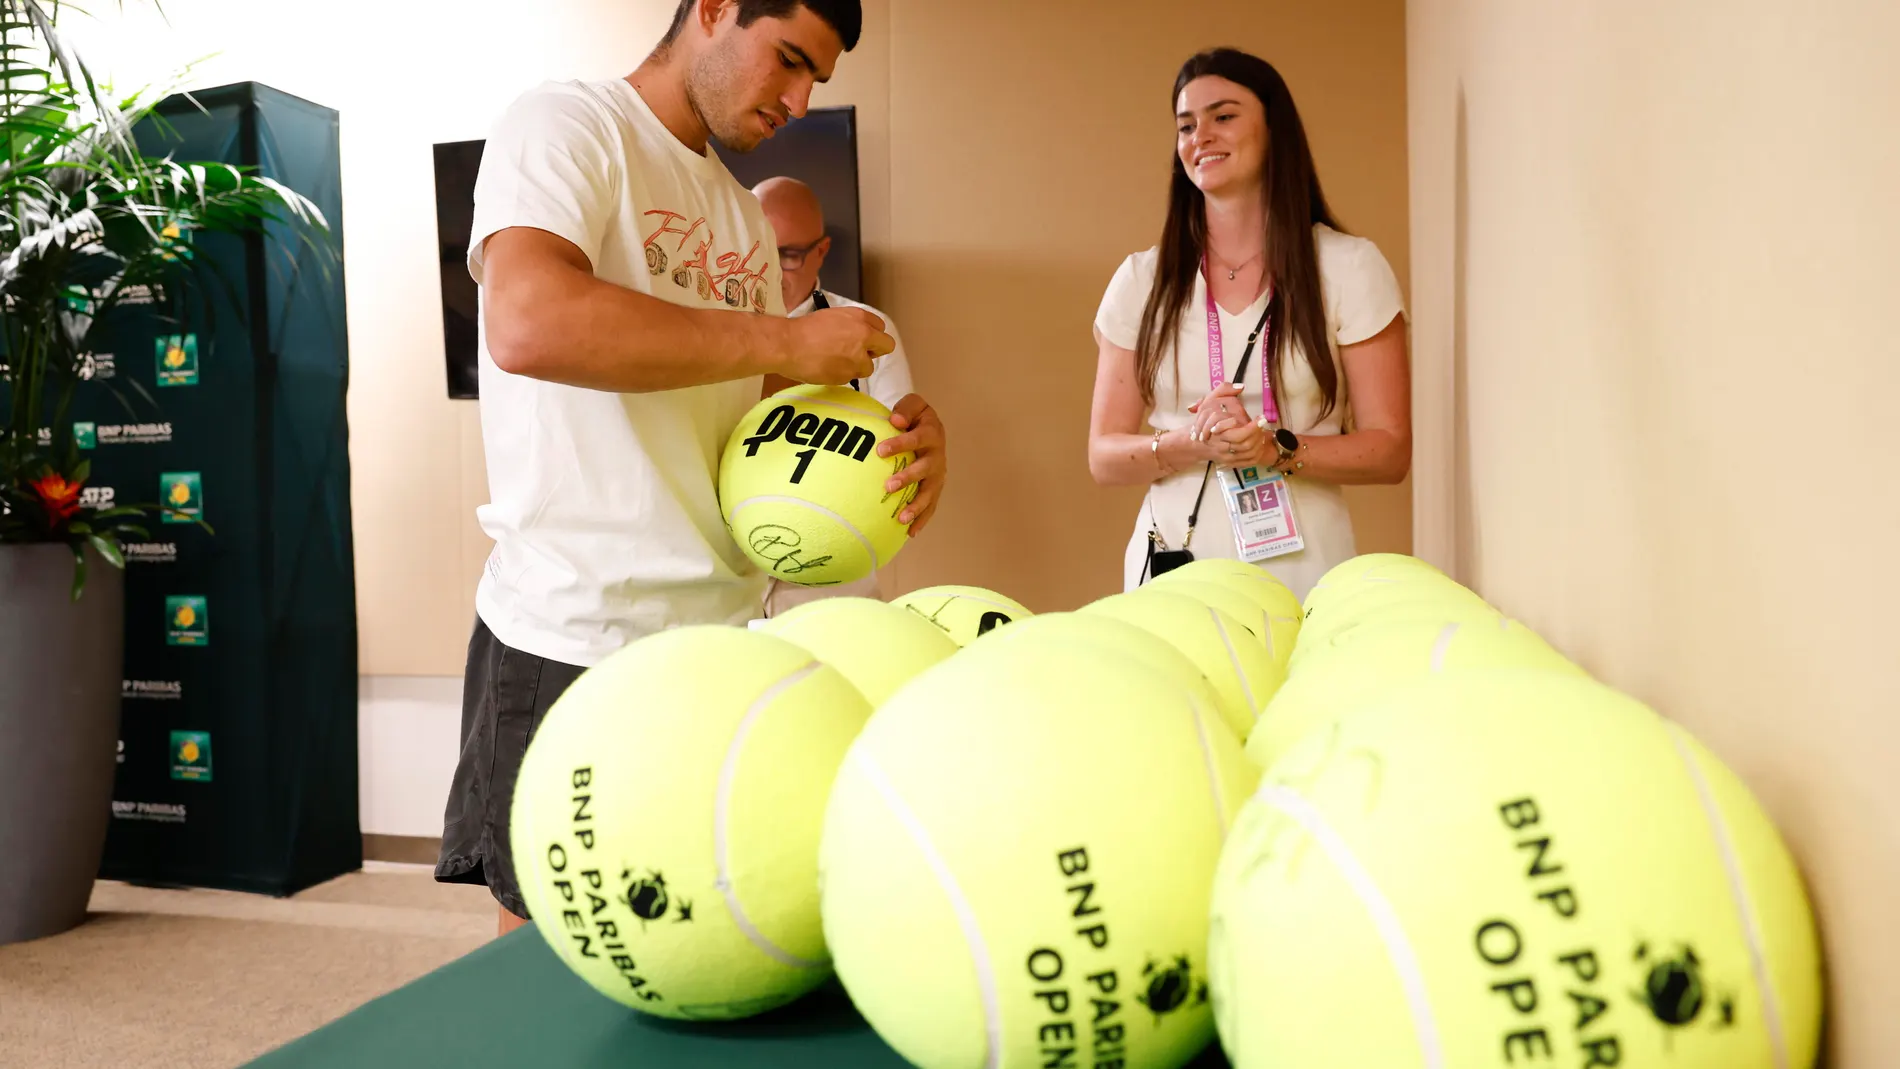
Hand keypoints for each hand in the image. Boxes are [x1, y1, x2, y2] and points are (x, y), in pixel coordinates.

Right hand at [781, 307, 893, 384]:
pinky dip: (842, 375)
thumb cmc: (805, 328)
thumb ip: (852, 326)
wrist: (788, 344)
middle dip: (874, 351)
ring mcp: (858, 357)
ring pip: (868, 367)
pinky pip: (852, 377)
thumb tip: (860, 337)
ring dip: (857, 367)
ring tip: (836, 363)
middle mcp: (864, 336)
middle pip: (886, 346)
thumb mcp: (833, 317)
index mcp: (860, 318)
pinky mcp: (848, 375)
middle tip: (858, 355)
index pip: (881, 328)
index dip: (872, 336)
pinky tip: (827, 368)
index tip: (862, 341)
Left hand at [877, 393, 946, 535]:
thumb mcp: (913, 404)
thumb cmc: (914, 416)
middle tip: (888, 487)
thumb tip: (895, 421)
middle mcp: (937, 456)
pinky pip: (931, 506)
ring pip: (929, 492)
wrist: (929, 426)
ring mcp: (937, 474)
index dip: (900, 444)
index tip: (880, 450)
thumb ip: (905, 409)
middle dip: (908, 478)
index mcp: (932, 433)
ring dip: (916, 506)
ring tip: (901, 518)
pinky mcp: (935, 488)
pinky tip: (910, 533)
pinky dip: (922, 519)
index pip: (916, 439)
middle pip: (924, 469)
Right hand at [1187, 384, 1272, 468]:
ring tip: (1263, 432)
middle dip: (1258, 434)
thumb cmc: (1203, 420)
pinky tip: (1260, 444)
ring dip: (1259, 444)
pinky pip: (1248, 461)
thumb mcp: (1209, 401)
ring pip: (1249, 454)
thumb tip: (1241, 387)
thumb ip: (1224, 390)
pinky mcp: (1231, 463)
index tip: (1261, 418)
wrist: (1193, 443)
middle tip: (1264, 424)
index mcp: (1218, 432)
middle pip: (1246, 445)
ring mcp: (1227, 457)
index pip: (1241, 434)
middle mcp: (1222, 446)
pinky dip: (1257, 454)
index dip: (1254, 427)